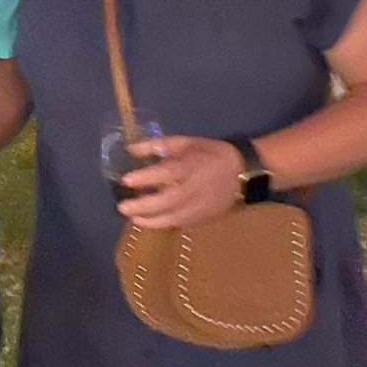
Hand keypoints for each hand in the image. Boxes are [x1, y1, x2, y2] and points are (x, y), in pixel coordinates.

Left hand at [116, 135, 246, 229]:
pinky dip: (164, 224)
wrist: (244, 173)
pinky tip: (151, 221)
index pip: (165, 173)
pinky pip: (180, 223)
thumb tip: (130, 149)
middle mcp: (193, 189)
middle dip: (142, 206)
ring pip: (172, 218)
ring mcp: (199, 206)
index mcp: (189, 166)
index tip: (125, 180)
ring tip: (134, 218)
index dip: (145, 178)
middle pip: (165, 201)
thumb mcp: (185, 143)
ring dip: (150, 220)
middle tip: (122, 207)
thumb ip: (157, 145)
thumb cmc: (211, 154)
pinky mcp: (203, 218)